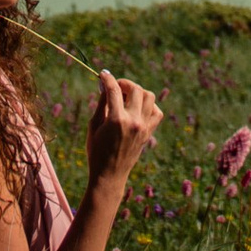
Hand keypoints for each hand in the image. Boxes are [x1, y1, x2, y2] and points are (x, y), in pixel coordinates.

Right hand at [86, 71, 161, 188]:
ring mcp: (144, 127)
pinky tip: (137, 108)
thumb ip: (102, 103)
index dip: (107, 78)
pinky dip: (149, 106)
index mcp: (117, 120)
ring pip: (149, 96)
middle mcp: (134, 121)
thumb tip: (106, 85)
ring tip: (126, 96)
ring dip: (138, 92)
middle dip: (124, 83)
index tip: (103, 74)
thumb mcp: (94, 125)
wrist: (109, 175)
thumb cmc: (96, 151)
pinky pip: (157, 112)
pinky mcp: (149, 133)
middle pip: (135, 89)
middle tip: (115, 87)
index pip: (114, 89)